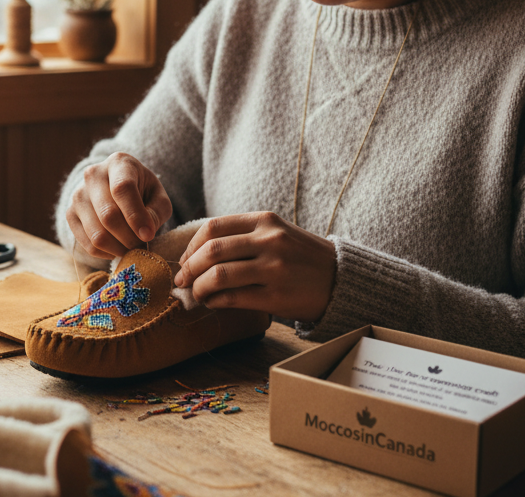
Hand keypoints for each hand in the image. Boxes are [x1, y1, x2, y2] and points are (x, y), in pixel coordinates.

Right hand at [66, 152, 172, 259]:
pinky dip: (106, 253)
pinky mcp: (70, 214)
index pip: (122, 189)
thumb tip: (144, 234)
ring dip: (118, 249)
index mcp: (118, 163)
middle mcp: (93, 175)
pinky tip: (117, 249)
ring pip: (97, 234)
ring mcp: (78, 195)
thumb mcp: (158, 196)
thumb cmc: (142, 191)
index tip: (148, 235)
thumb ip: (157, 212)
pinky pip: (87, 244)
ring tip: (131, 249)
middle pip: (108, 215)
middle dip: (129, 238)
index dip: (135, 215)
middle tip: (142, 246)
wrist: (115, 188)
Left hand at [173, 212, 335, 321]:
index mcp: (265, 221)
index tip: (184, 260)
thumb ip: (242, 236)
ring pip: (219, 276)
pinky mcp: (277, 296)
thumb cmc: (301, 257)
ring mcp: (274, 268)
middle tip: (182, 281)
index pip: (213, 227)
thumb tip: (197, 254)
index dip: (191, 246)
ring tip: (196, 294)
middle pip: (211, 251)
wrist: (341, 279)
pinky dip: (215, 301)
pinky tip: (213, 303)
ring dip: (199, 287)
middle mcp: (269, 241)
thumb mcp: (276, 233)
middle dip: (189, 268)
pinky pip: (233, 298)